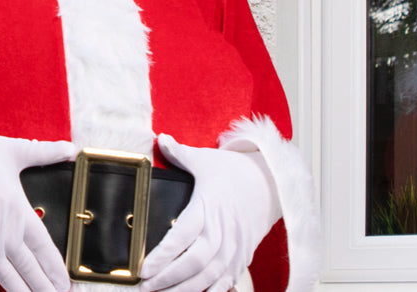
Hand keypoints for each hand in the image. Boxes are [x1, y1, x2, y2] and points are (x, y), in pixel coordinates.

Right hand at [0, 134, 77, 291]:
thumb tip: (70, 148)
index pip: (45, 249)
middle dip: (45, 288)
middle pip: (30, 270)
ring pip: (9, 280)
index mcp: (18, 213)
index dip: (57, 269)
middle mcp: (3, 235)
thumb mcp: (10, 149)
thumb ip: (43, 152)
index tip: (66, 283)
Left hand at [138, 134, 280, 291]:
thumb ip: (180, 153)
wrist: (271, 182)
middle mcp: (222, 230)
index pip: (182, 235)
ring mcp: (234, 246)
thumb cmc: (235, 172)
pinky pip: (227, 280)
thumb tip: (161, 140)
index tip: (144, 268)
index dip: (163, 255)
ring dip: (186, 290)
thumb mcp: (206, 159)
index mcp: (208, 207)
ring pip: (210, 276)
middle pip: (196, 262)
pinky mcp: (243, 255)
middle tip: (147, 286)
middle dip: (170, 278)